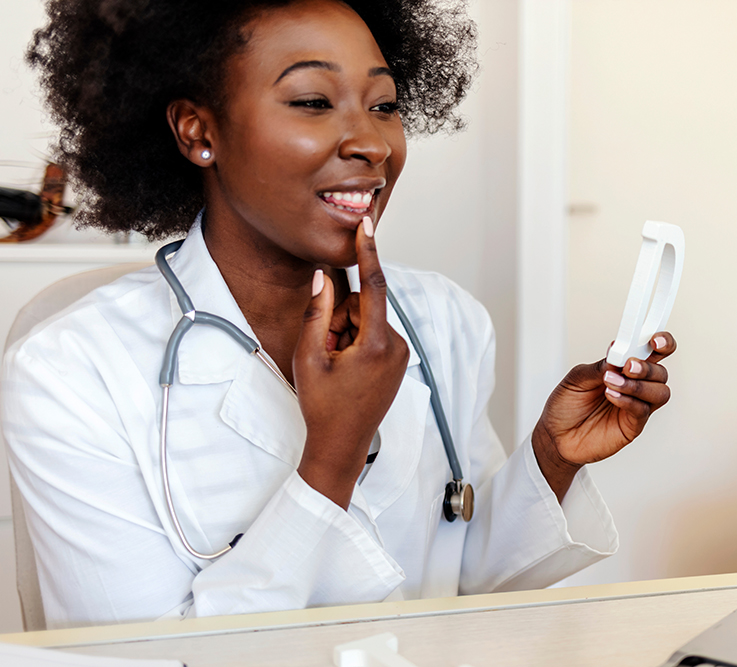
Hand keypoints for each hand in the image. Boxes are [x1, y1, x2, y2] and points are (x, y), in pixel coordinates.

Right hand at [293, 217, 408, 508]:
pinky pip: (374, 335)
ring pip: (366, 321)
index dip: (368, 251)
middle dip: (339, 319)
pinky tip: (346, 368)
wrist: (342, 445)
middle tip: (326, 351)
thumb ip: (316, 312)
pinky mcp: (399, 360)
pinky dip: (356, 343)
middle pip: (362, 307)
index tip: (367, 224)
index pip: (374, 286)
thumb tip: (324, 276)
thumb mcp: (310, 357)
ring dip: (346, 333)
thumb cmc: (322, 406)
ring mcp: (401, 354)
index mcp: (377, 343)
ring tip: (335, 365)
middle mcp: (397, 345)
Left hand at [532, 333, 676, 500]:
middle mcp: (635, 386)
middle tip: (627, 365)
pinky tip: (611, 395)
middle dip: (647, 367)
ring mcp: (636, 406)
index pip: (654, 351)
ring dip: (638, 384)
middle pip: (661, 372)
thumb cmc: (566, 406)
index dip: (662, 342)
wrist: (555, 436)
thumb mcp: (577, 378)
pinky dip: (628, 400)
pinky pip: (642, 411)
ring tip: (611, 382)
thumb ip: (600, 366)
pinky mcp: (632, 426)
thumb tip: (618, 353)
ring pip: (660, 392)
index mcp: (624, 368)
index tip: (655, 340)